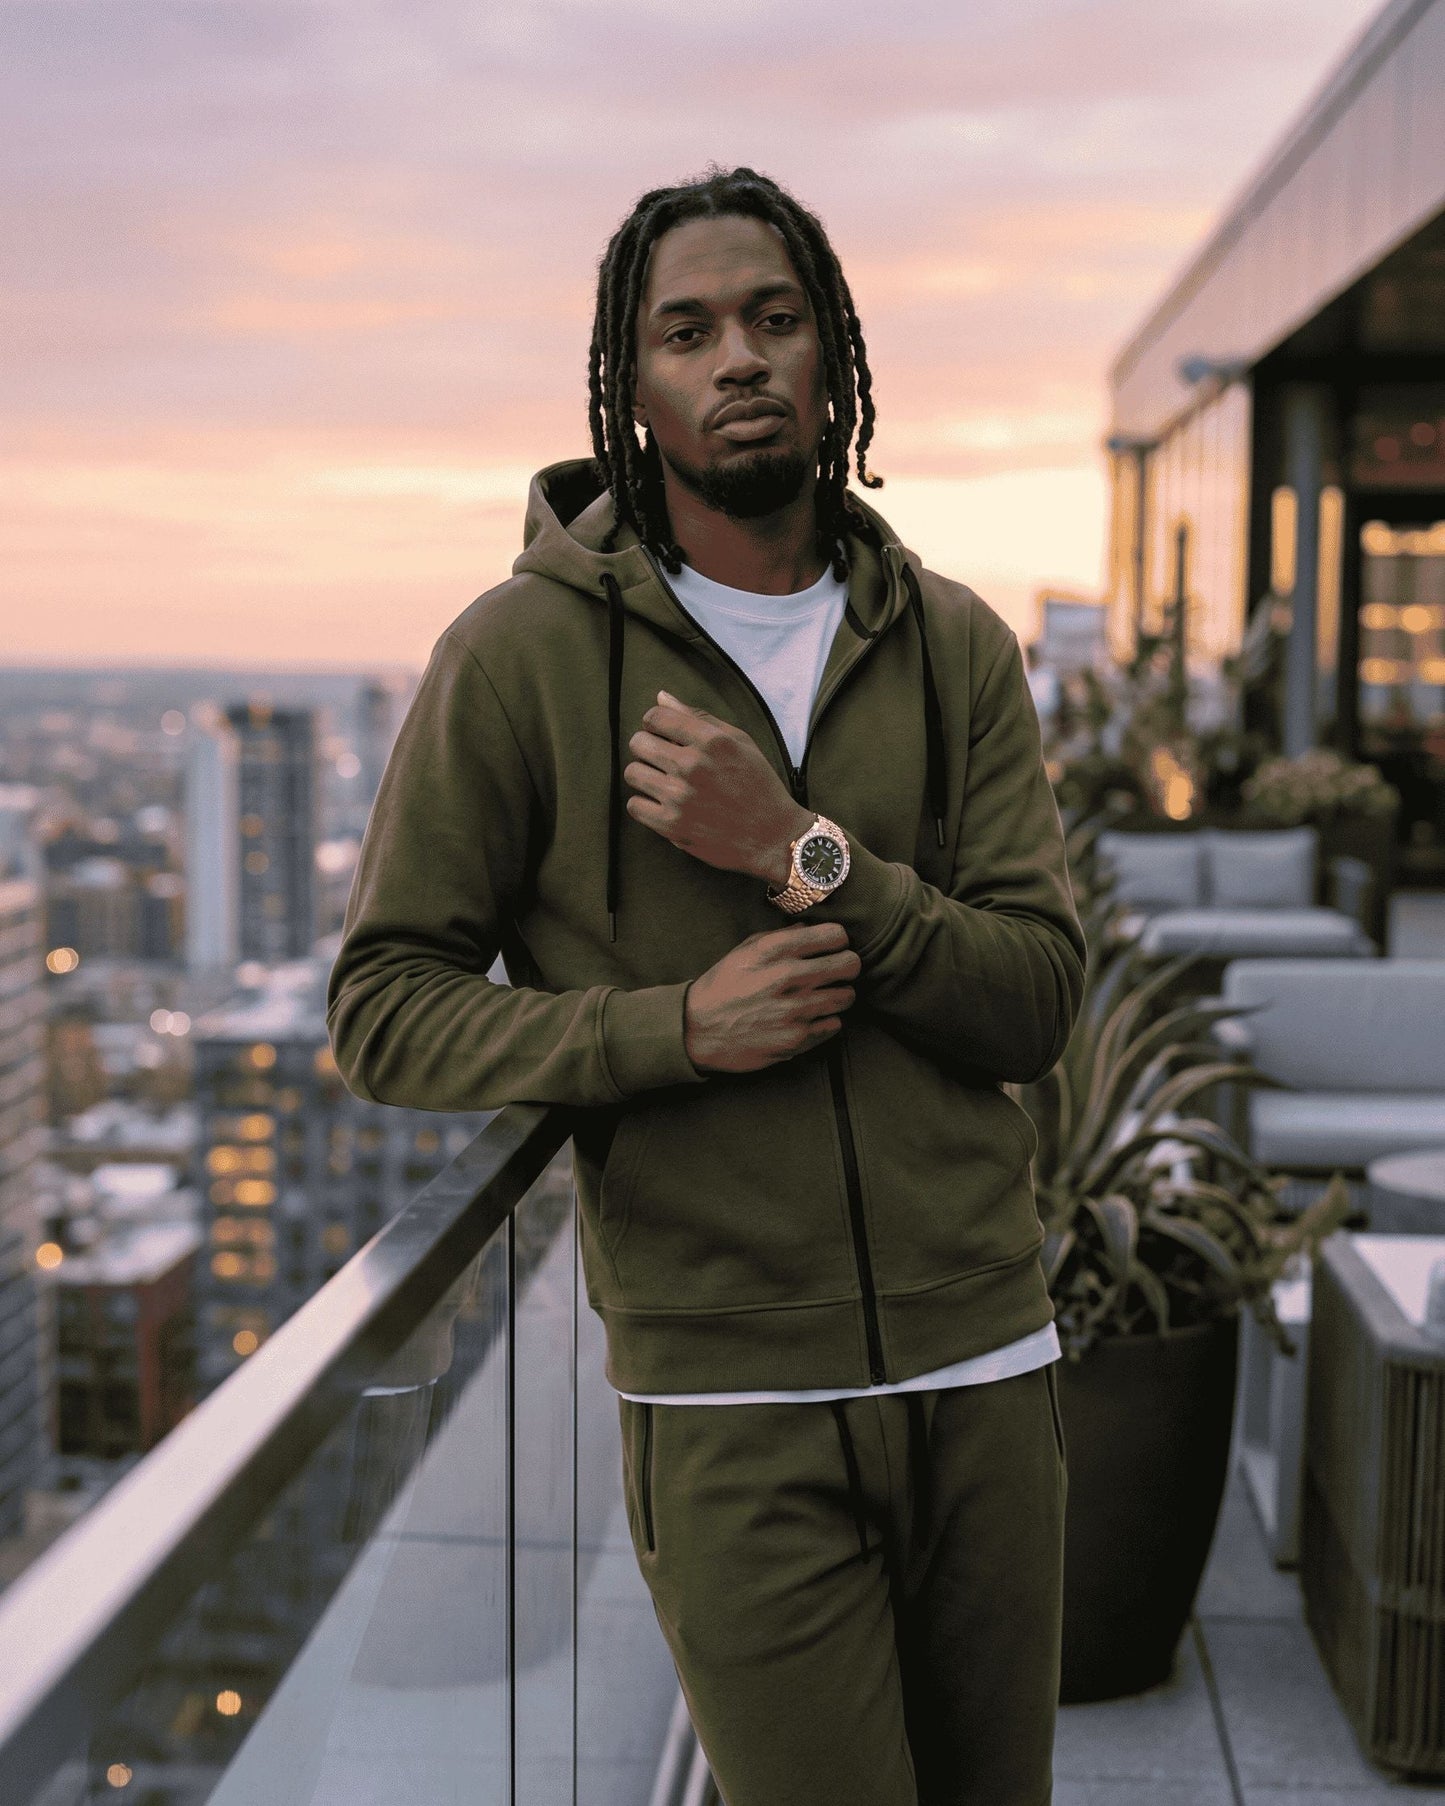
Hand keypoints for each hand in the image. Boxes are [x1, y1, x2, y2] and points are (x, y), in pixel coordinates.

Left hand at [625, 690, 811, 884]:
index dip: (654, 722)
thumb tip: (661, 697)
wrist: (774, 837)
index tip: (661, 733)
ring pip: (633, 773)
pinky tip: (663, 804)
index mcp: (712, 741)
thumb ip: (700, 718)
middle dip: (647, 747)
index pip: (656, 716)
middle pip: (638, 743)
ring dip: (645, 776)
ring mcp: (680, 797)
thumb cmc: (758, 785)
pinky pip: (634, 806)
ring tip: (664, 783)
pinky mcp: (672, 826)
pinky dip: (645, 804)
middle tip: (662, 760)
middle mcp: (693, 766)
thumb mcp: (740, 742)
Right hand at [684, 922, 860, 1073]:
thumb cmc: (721, 988)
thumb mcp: (744, 951)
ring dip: (839, 995)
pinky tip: (811, 1018)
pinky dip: (827, 1020)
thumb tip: (809, 929)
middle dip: (847, 966)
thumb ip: (779, 937)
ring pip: (847, 996)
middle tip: (838, 971)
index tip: (833, 947)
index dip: (838, 940)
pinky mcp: (798, 1039)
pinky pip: (835, 1025)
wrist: (697, 1030)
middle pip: (850, 964)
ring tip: (823, 996)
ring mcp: (796, 1011)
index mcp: (775, 951)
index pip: (834, 935)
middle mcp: (789, 978)